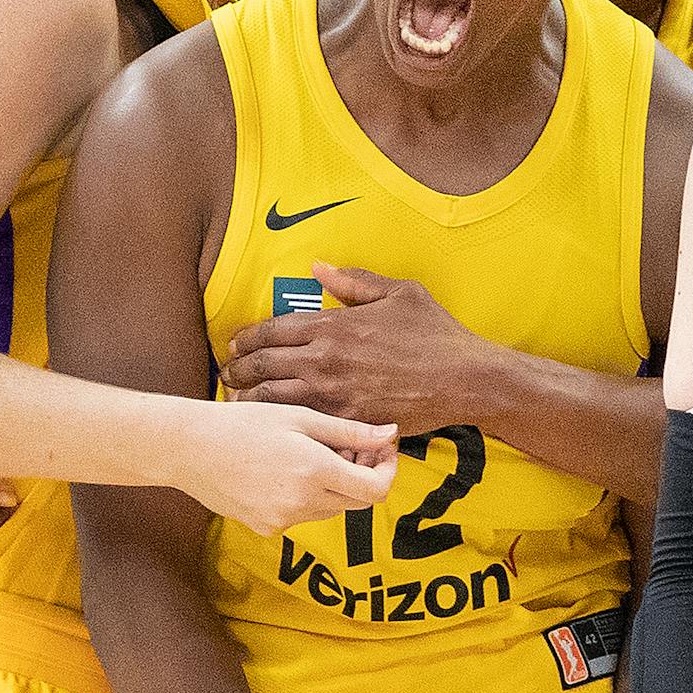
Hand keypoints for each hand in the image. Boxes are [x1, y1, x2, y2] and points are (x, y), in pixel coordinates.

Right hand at [169, 400, 396, 535]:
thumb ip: (349, 431)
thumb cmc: (242, 423)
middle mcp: (301, 503)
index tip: (382, 451)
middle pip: (357, 502)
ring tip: (317, 454)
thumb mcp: (299, 418)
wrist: (186, 448)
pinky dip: (310, 497)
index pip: (375, 490)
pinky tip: (289, 471)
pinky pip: (304, 516)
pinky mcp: (266, 528)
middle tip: (355, 447)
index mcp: (314, 471)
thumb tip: (390, 434)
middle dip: (365, 476)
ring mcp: (283, 520)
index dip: (387, 472)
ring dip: (337, 486)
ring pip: (332, 509)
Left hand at [221, 262, 487, 435]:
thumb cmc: (436, 333)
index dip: (246, 338)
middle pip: (263, 365)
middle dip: (237, 370)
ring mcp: (335, 394)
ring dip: (249, 398)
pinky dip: (279, 421)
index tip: (236, 343)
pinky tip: (272, 423)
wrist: (465, 379)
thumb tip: (318, 268)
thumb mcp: (400, 293)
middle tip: (227, 374)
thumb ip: (355, 281)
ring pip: (272, 398)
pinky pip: (300, 422)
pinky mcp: (348, 421)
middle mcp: (327, 359)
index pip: (272, 329)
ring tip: (239, 401)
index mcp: (335, 324)